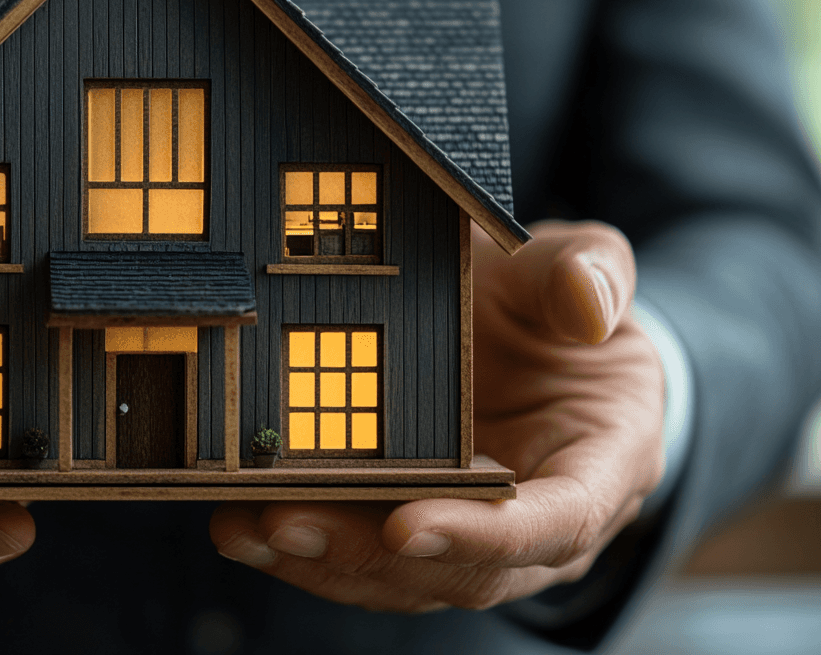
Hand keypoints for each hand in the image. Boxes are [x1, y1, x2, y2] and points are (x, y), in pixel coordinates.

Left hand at [210, 220, 664, 610]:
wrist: (536, 333)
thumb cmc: (560, 305)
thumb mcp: (584, 268)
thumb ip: (592, 274)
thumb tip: (586, 301)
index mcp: (602, 463)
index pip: (555, 522)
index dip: (483, 533)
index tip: (407, 525)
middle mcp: (543, 522)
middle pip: (463, 567)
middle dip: (372, 553)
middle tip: (290, 522)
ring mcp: (476, 535)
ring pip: (404, 577)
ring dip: (324, 561)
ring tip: (249, 528)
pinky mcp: (418, 528)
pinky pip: (366, 557)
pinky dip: (306, 550)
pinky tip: (244, 525)